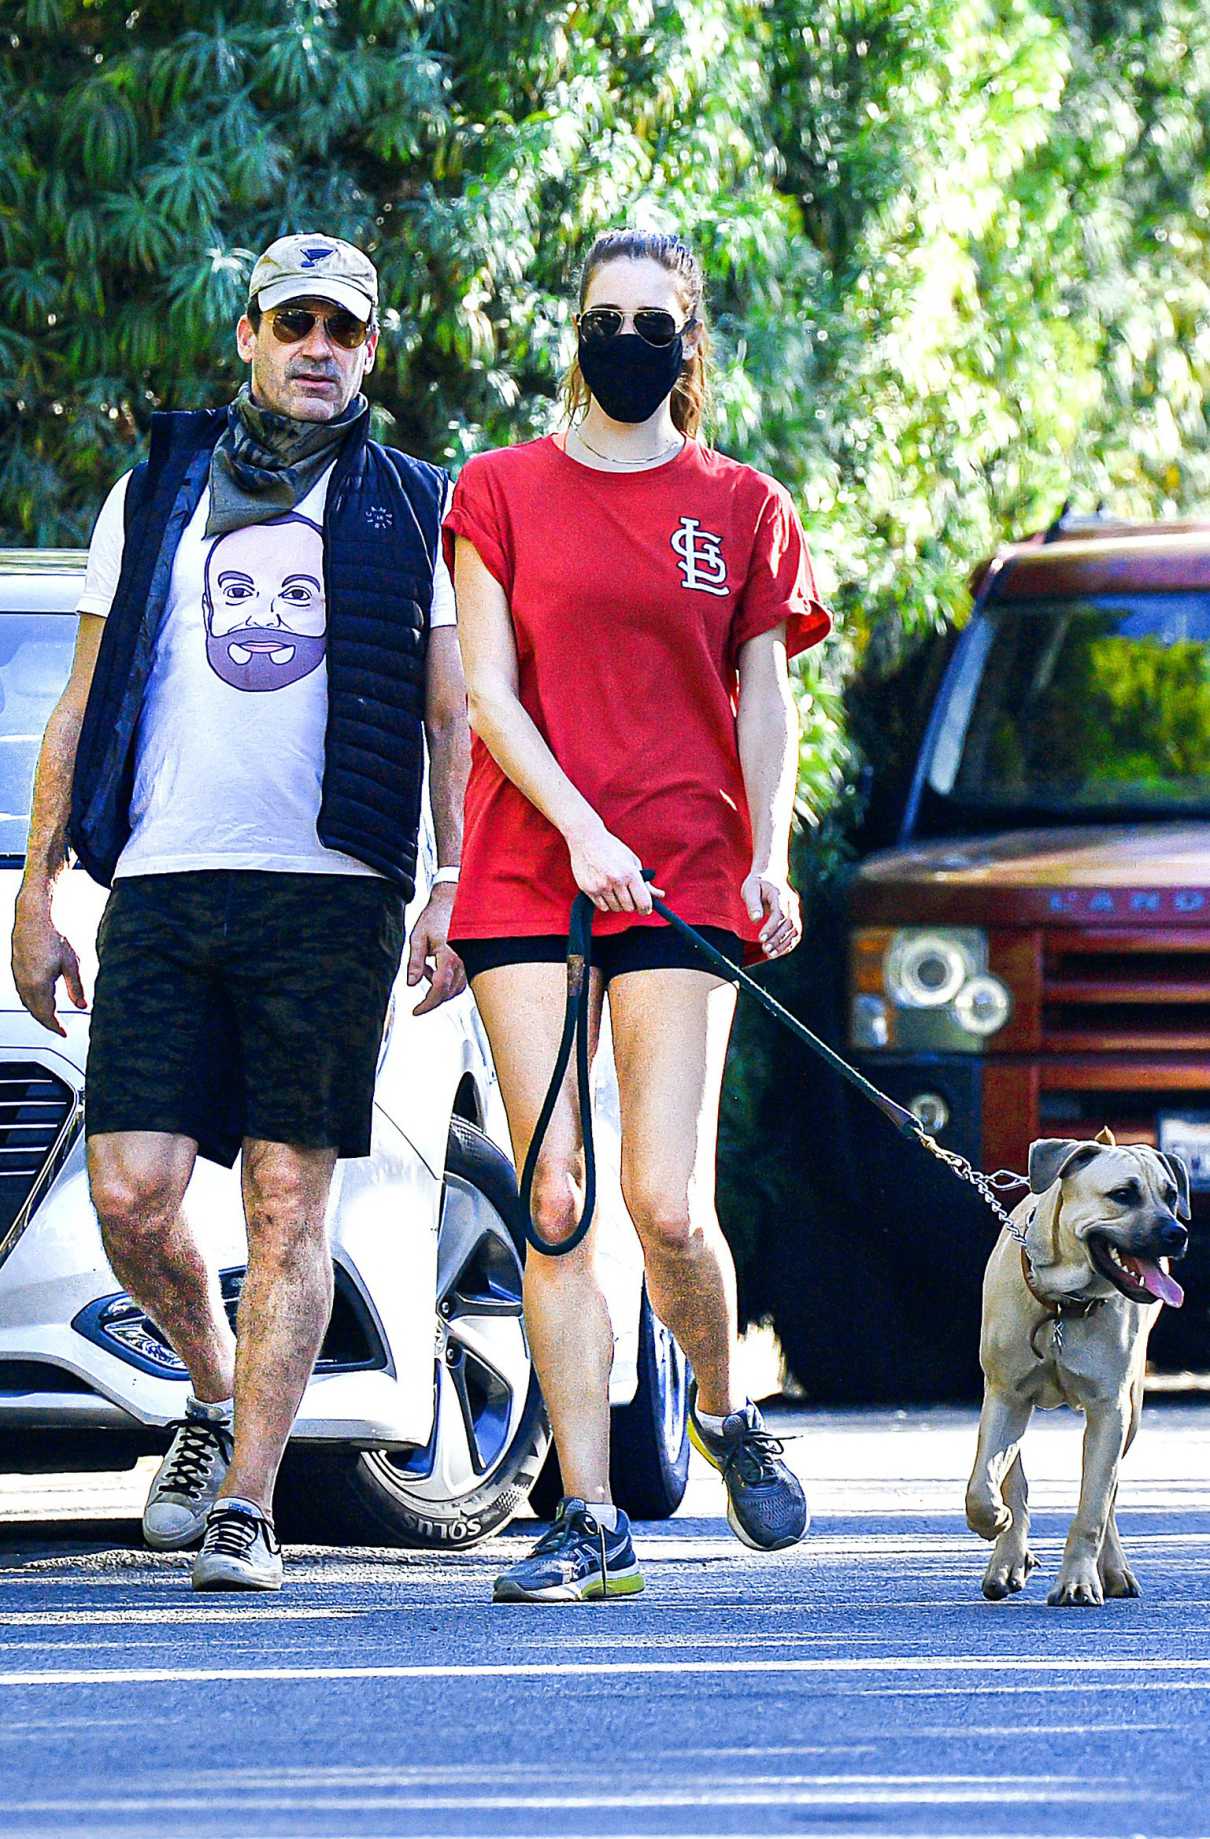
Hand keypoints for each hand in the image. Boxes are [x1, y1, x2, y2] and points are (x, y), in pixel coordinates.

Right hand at [11, 892, 85, 1036]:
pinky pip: (23, 993)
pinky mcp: (16, 970)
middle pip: (35, 1011)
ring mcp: (18, 976)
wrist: (34, 918)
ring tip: (52, 1018)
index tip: (64, 1033)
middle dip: (48, 1022)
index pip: (47, 1014)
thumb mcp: (72, 963)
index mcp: (39, 984)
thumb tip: (82, 1005)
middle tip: (60, 1028)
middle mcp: (25, 983)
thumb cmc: (53, 936)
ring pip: (27, 1003)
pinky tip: (40, 1000)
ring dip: (39, 1013)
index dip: (56, 1026)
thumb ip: (76, 987)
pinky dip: (32, 1002)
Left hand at [406, 885, 466, 1015]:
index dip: (427, 1004)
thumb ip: (415, 962)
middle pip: (448, 992)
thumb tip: (411, 983)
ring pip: (456, 989)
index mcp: (449, 955)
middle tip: (418, 984)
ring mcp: (470, 962)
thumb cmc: (435, 916)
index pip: (439, 988)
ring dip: (439, 987)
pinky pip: (461, 981)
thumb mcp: (417, 938)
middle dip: (431, 995)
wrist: (453, 902)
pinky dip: (447, 981)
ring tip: (427, 966)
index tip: (416, 1011)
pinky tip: (437, 966)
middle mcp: (464, 961)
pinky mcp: (472, 961)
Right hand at [568, 825, 662, 913]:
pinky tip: (605, 889)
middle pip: (629, 908)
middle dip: (631, 904)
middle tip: (628, 894)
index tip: (645, 909)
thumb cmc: (613, 849)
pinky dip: (606, 903)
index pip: (643, 902)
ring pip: (616, 908)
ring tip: (615, 888)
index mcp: (630, 873)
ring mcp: (601, 886)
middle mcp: (616, 881)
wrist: (586, 839)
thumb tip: (661, 895)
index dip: (646, 909)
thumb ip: (646, 882)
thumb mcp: (633, 861)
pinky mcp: (589, 889)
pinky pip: (603, 907)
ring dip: (618, 903)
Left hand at [742, 867, 800, 959]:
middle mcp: (792, 903)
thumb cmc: (758, 882)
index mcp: (781, 894)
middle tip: (765, 949)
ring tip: (770, 954)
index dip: (772, 928)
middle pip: (790, 924)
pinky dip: (789, 944)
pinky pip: (796, 932)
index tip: (761, 938)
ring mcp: (796, 910)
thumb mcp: (750, 888)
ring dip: (784, 944)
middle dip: (778, 939)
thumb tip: (755, 919)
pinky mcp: (795, 916)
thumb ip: (753, 903)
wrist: (771, 873)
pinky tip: (778, 951)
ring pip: (795, 930)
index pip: (780, 913)